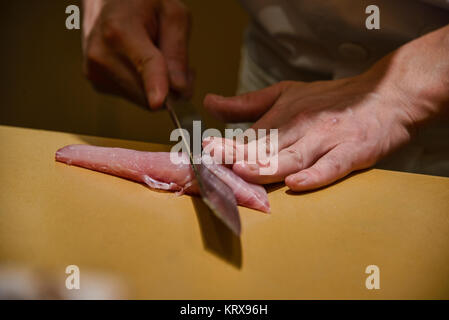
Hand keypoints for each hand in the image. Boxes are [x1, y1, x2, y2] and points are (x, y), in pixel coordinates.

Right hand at [82, 0, 191, 108]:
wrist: (108, 2)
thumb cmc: (143, 5)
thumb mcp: (173, 15)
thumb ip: (178, 50)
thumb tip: (179, 88)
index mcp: (120, 29)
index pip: (144, 63)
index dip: (154, 83)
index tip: (158, 102)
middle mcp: (101, 53)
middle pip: (147, 91)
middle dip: (171, 88)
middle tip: (182, 68)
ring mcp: (95, 71)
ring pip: (142, 99)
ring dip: (159, 89)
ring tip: (160, 61)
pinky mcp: (96, 82)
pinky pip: (133, 98)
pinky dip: (145, 89)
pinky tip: (143, 67)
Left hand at [204, 24, 448, 191]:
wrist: (384, 96)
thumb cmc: (330, 99)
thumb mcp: (285, 93)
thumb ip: (246, 104)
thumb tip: (210, 104)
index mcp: (283, 116)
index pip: (250, 137)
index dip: (227, 145)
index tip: (204, 150)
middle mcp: (302, 129)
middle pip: (266, 148)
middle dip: (238, 156)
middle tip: (212, 162)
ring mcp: (327, 142)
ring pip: (292, 158)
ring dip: (267, 165)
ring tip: (243, 170)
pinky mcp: (352, 153)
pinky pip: (332, 167)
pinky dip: (315, 176)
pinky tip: (297, 184)